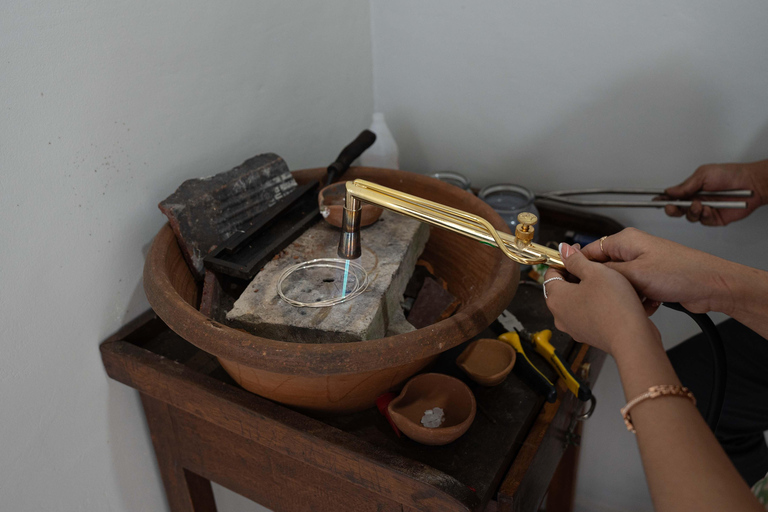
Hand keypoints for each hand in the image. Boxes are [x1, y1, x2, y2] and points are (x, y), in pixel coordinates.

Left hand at [544, 243, 660, 356]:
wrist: (631, 338)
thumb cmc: (614, 305)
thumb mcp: (595, 272)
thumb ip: (576, 260)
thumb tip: (563, 250)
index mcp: (555, 298)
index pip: (551, 273)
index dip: (565, 260)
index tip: (578, 253)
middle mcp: (559, 315)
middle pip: (562, 287)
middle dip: (576, 274)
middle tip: (594, 266)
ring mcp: (572, 327)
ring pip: (575, 301)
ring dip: (586, 289)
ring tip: (604, 282)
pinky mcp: (586, 334)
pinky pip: (585, 313)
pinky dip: (593, 304)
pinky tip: (609, 298)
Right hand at [581, 228, 735, 314]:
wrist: (712, 286)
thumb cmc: (680, 272)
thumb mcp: (633, 273)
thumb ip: (600, 269)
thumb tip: (572, 258)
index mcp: (624, 240)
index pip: (588, 253)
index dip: (580, 270)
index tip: (573, 285)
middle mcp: (631, 250)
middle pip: (604, 272)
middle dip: (610, 288)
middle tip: (618, 296)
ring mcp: (642, 265)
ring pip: (619, 285)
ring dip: (626, 297)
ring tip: (640, 300)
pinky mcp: (651, 279)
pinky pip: (633, 293)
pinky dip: (639, 301)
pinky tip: (650, 304)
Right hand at [663, 160, 767, 224]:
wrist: (751, 183)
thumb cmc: (730, 174)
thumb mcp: (704, 174)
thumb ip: (686, 185)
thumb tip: (670, 192)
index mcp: (691, 189)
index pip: (672, 196)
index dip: (663, 199)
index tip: (655, 200)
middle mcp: (696, 200)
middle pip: (677, 210)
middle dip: (672, 209)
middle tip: (672, 207)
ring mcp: (704, 210)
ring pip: (689, 217)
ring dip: (692, 211)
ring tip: (699, 205)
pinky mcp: (714, 218)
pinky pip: (703, 221)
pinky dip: (705, 215)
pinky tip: (709, 209)